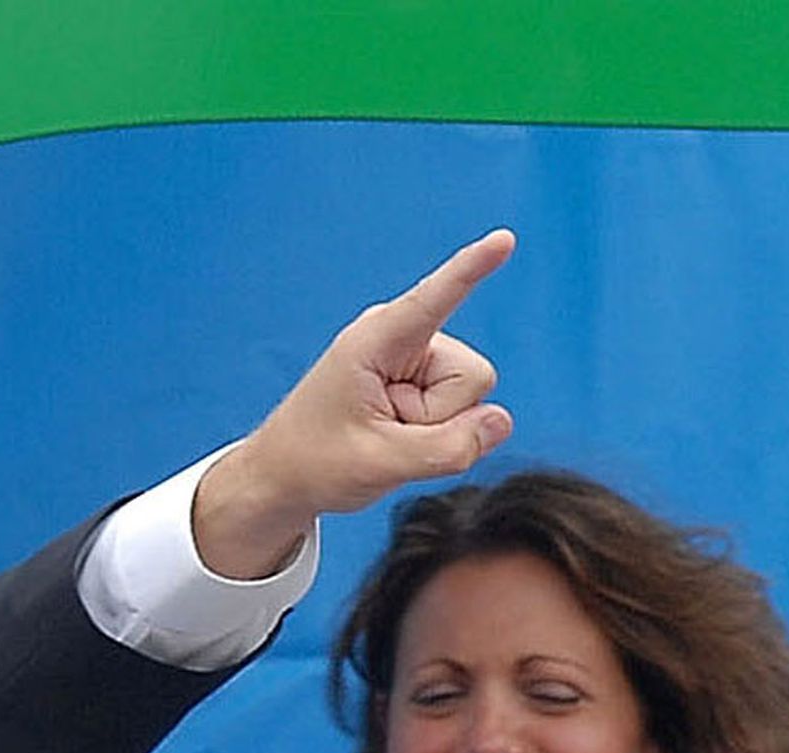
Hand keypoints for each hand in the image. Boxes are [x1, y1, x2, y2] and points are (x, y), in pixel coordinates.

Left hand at [192, 230, 515, 580]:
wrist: (284, 476)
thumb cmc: (316, 463)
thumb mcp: (380, 465)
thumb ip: (446, 449)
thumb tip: (500, 421)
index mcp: (377, 340)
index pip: (435, 298)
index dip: (472, 269)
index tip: (504, 240)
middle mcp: (401, 337)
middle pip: (473, 376)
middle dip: (440, 418)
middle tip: (386, 434)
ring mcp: (412, 357)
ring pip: (470, 396)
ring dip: (433, 428)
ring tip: (385, 434)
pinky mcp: (418, 378)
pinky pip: (457, 409)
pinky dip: (431, 431)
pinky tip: (394, 434)